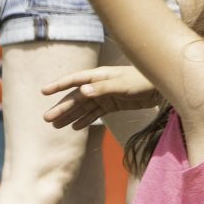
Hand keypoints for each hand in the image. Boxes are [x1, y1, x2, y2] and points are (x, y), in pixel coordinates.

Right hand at [40, 65, 158, 129]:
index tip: (44, 92)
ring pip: (83, 107)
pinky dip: (85, 120)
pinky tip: (74, 127)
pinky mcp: (112, 105)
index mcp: (98, 76)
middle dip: (61, 108)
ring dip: (70, 116)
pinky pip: (95, 114)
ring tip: (56, 125)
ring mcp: (104, 96)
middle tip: (47, 119)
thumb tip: (82, 91)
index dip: (58, 85)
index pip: (74, 80)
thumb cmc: (142, 81)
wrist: (160, 88)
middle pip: (76, 98)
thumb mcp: (122, 85)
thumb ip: (102, 88)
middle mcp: (98, 85)